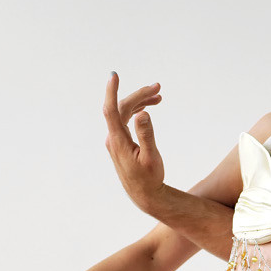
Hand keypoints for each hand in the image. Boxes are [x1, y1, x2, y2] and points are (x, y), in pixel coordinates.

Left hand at [103, 74, 165, 213]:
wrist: (144, 195)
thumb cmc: (150, 178)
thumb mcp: (151, 157)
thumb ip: (146, 134)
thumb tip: (143, 113)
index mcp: (118, 141)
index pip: (111, 110)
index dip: (112, 91)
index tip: (114, 75)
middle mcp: (113, 138)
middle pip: (122, 108)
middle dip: (139, 95)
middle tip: (158, 88)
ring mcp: (116, 140)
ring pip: (125, 113)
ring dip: (140, 102)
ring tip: (158, 96)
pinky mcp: (120, 142)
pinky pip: (126, 120)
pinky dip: (137, 111)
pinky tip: (148, 108)